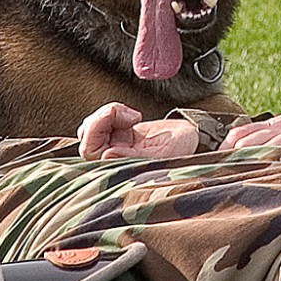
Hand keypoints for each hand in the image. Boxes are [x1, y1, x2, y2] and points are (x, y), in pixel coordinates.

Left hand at [76, 103, 202, 159]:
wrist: (193, 138)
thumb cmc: (182, 150)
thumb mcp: (162, 155)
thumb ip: (134, 157)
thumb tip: (106, 155)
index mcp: (121, 169)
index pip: (92, 152)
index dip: (96, 131)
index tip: (119, 118)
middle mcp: (115, 159)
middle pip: (87, 138)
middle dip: (101, 119)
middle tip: (124, 113)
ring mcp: (116, 145)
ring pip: (92, 127)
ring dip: (108, 113)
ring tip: (131, 115)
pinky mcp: (120, 132)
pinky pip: (104, 119)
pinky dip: (114, 111)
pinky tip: (132, 116)